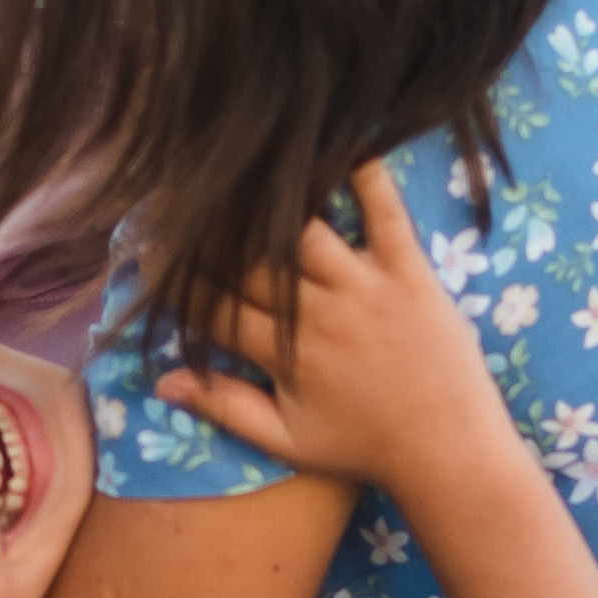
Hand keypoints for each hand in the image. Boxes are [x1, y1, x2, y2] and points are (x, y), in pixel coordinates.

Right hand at [155, 161, 522, 499]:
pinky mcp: (411, 272)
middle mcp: (320, 315)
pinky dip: (367, 179)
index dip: (178, 281)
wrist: (449, 450)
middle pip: (250, 266)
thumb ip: (225, 408)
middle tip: (178, 206)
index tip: (148, 254)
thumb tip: (164, 380)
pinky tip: (344, 147)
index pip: (217, 309)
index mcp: (286, 356)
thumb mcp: (287, 441)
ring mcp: (366, 288)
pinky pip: (385, 215)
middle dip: (208, 238)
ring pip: (303, 234)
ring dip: (268, 206)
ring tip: (240, 178)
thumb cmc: (365, 447)